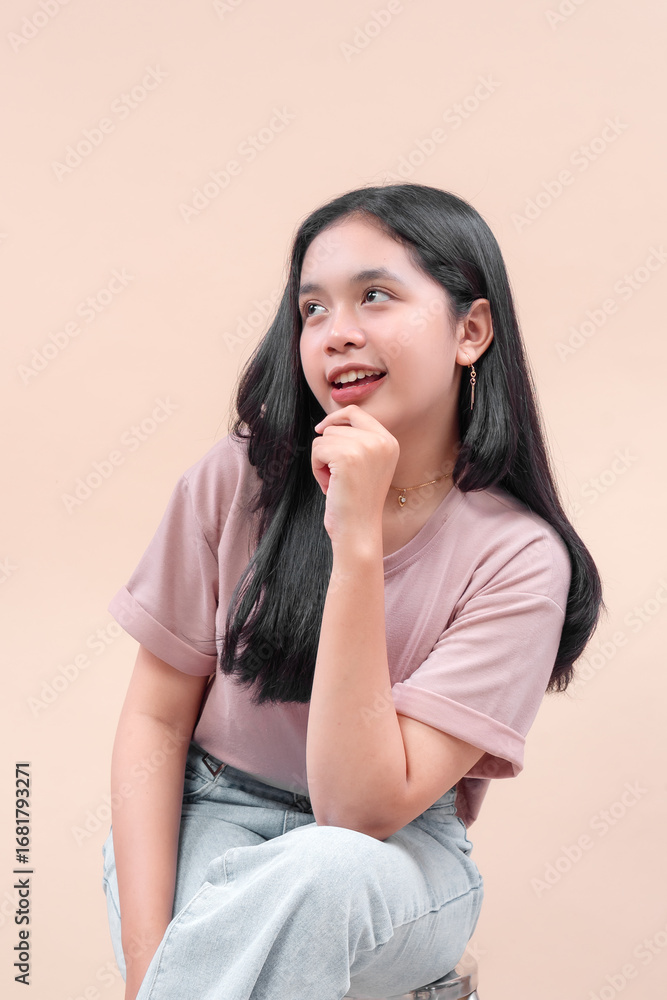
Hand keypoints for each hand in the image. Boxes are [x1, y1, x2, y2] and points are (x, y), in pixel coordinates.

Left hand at [311, 405, 399, 548]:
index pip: (356, 412)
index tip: (321, 431)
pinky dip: (316, 468)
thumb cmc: (356, 502)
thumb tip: (330, 423)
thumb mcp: (367, 465)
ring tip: (335, 483)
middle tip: (337, 476)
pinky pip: (317, 449)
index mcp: (389, 441)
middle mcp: (381, 441)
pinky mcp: (347, 457)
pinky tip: (329, 485)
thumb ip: (357, 442)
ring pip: (324, 438)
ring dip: (321, 460)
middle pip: (336, 426)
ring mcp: (365, 447)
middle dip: (328, 449)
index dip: (335, 419)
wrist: (358, 530)